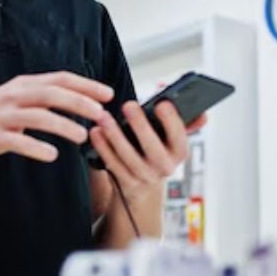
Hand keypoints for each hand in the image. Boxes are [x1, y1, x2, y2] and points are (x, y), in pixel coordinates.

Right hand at [0, 71, 114, 168]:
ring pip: (38, 116)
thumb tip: (75, 103)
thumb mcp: (14, 102)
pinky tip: (51, 155)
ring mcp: (1, 115)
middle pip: (53, 93)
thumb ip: (40, 101)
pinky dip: (36, 148)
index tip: (107, 94)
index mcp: (21, 85)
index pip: (60, 78)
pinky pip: (17, 141)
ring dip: (63, 124)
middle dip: (80, 103)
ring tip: (82, 136)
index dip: (85, 85)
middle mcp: (12, 96)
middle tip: (101, 115)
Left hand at [88, 101, 206, 200]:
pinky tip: (95, 133)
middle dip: (141, 126)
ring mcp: (146, 177)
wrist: (145, 189)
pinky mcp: (127, 184)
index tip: (162, 103)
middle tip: (129, 105)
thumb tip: (161, 86)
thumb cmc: (155, 151)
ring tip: (104, 117)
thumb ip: (169, 111)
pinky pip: (113, 165)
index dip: (172, 120)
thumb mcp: (168, 136)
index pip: (180, 135)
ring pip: (129, 157)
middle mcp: (165, 166)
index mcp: (179, 151)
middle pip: (154, 148)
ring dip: (115, 136)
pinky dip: (103, 148)